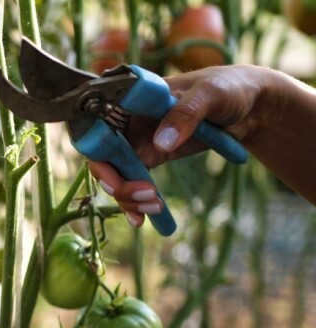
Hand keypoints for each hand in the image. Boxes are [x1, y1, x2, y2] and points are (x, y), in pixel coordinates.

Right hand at [88, 65, 268, 226]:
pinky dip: (135, 203)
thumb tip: (159, 143)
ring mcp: (137, 140)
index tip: (114, 176)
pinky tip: (143, 220)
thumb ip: (186, 113)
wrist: (250, 106)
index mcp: (132, 98)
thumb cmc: (228, 88)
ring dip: (128, 197)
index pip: (98, 126)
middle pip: (103, 156)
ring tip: (155, 208)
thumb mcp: (211, 94)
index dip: (98, 153)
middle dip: (117, 182)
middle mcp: (128, 120)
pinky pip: (133, 182)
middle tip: (145, 196)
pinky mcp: (150, 156)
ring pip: (116, 175)